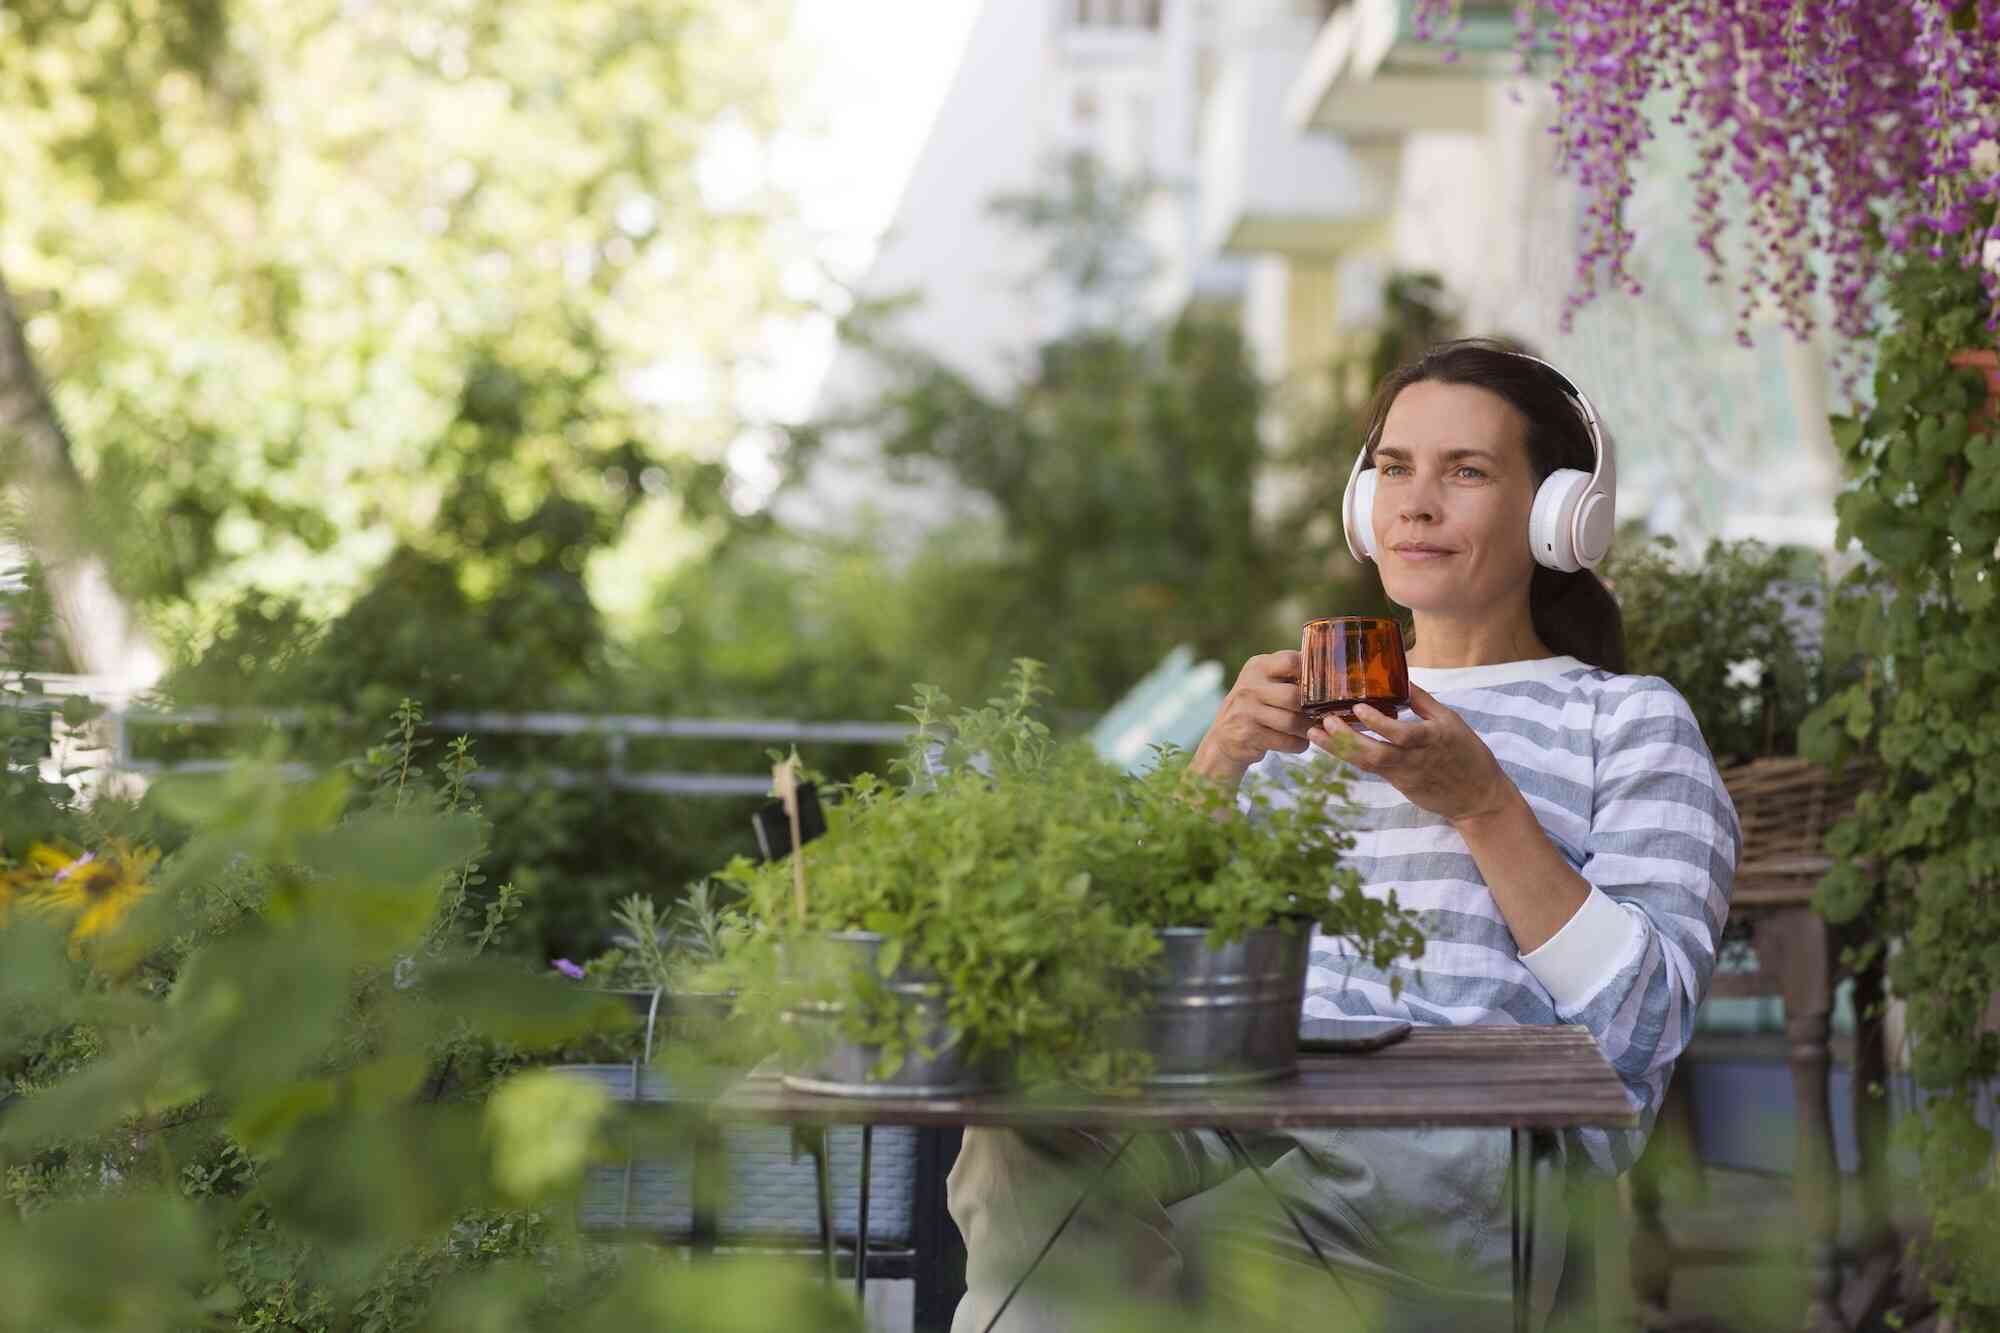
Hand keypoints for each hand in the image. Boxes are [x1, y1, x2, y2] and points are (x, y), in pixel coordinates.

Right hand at [1191, 651, 1312, 783]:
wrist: (1224, 737)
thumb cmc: (1256, 706)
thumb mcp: (1264, 682)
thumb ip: (1289, 675)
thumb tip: (1333, 673)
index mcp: (1257, 666)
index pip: (1291, 661)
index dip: (1310, 673)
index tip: (1319, 686)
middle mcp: (1249, 686)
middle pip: (1294, 696)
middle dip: (1310, 709)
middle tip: (1318, 714)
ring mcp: (1246, 711)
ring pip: (1293, 721)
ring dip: (1306, 729)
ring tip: (1309, 729)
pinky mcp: (1248, 735)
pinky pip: (1287, 741)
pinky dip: (1298, 744)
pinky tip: (1296, 741)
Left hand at [1307, 683, 1517, 824]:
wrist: (1477, 797)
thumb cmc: (1467, 753)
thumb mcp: (1451, 721)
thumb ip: (1423, 701)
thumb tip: (1401, 679)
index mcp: (1432, 739)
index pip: (1401, 734)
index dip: (1378, 722)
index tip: (1358, 708)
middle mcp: (1415, 759)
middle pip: (1375, 753)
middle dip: (1346, 739)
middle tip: (1323, 722)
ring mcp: (1404, 775)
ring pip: (1367, 764)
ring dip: (1339, 750)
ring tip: (1315, 734)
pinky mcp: (1399, 785)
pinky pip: (1370, 770)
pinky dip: (1350, 756)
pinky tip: (1331, 744)